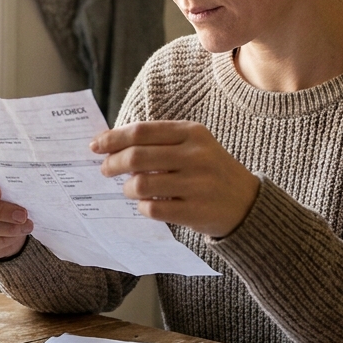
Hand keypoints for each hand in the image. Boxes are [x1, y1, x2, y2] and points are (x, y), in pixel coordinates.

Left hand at [91, 121, 258, 238]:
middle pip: (136, 157)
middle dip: (113, 164)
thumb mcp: (194, 146)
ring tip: (128, 190)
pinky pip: (153, 209)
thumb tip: (112, 145)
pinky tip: (146, 205)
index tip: (95, 146)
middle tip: (105, 170)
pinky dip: (143, 207)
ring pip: (141, 184)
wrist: (248, 204)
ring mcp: (197, 184)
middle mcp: (196, 155)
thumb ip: (159, 142)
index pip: (141, 132)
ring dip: (127, 189)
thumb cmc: (210, 171)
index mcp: (192, 133)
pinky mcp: (196, 211)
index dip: (112, 139)